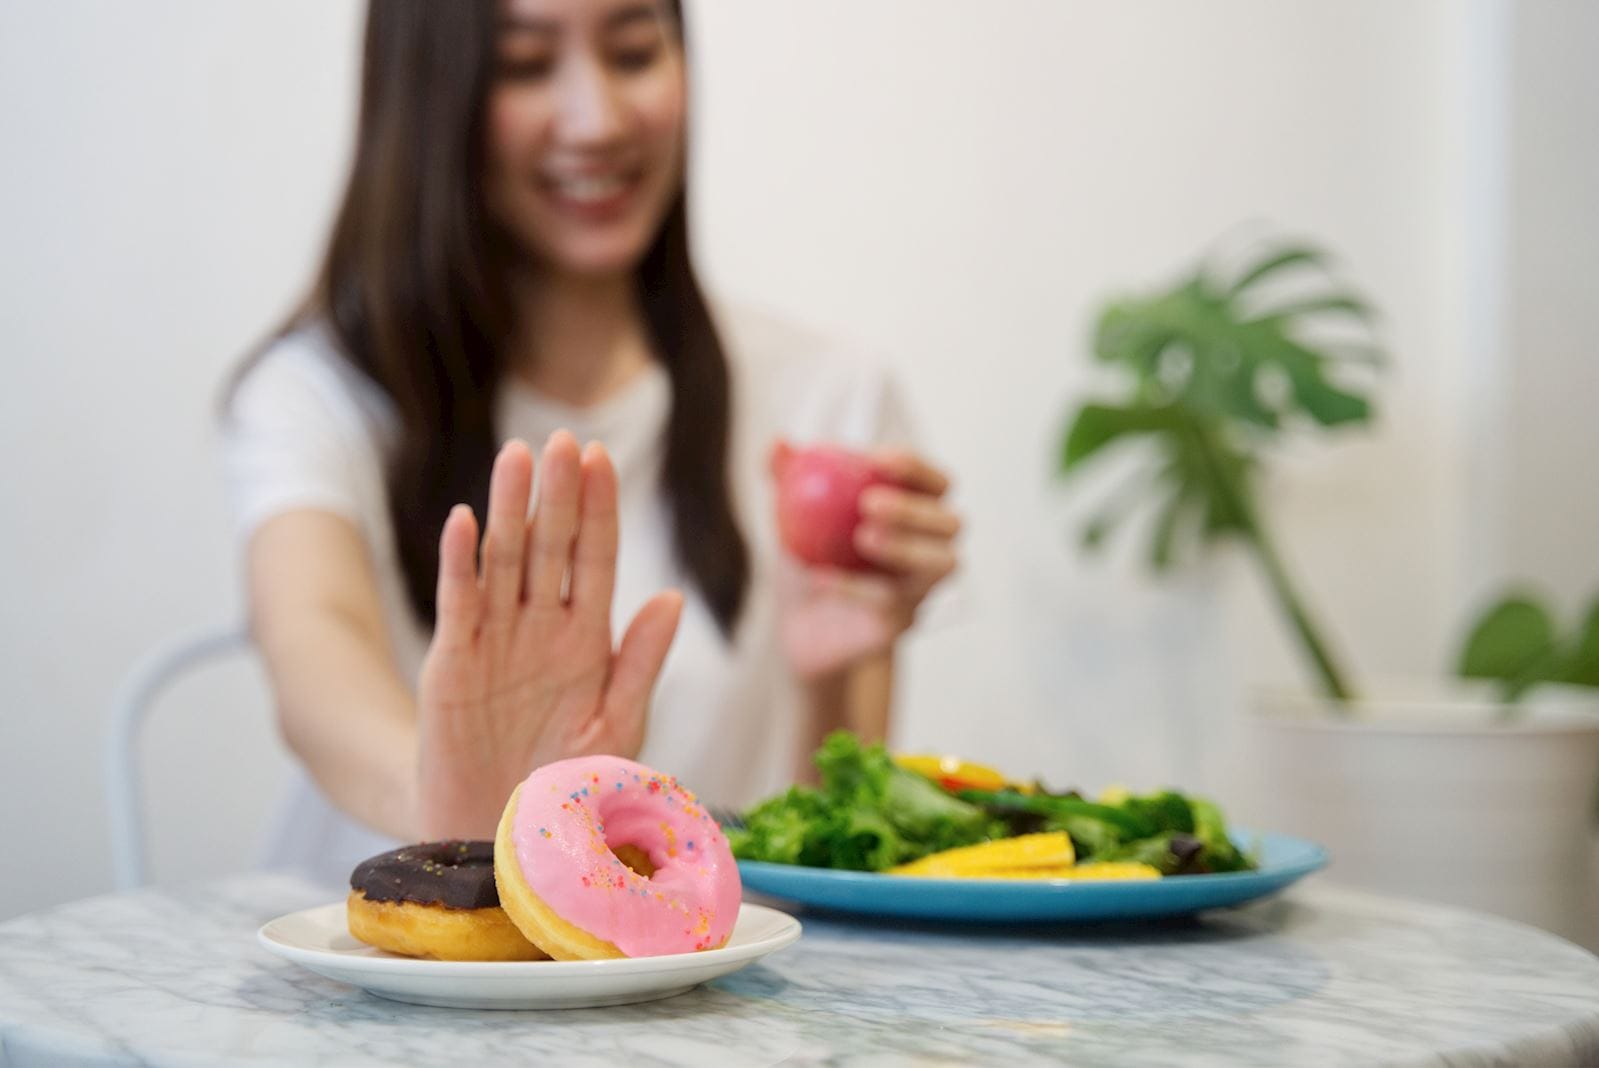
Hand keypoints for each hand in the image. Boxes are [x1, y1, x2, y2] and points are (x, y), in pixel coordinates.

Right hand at [415, 431, 682, 838]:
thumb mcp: (617, 726)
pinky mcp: (453, 663)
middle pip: (551, 545)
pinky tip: (466, 520)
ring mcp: (496, 641)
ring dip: (511, 508)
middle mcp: (542, 628)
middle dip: (559, 494)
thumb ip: (641, 663)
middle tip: (564, 440)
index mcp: (589, 639)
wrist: (503, 837)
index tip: (603, 458)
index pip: (596, 557)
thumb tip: (672, 597)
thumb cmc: (568, 785)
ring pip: (505, 560)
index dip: (599, 509)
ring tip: (518, 456)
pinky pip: (459, 604)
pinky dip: (461, 564)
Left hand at [774, 446, 959, 679]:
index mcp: (916, 511)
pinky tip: (821, 577)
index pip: (935, 482)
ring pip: (943, 565)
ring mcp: (922, 589)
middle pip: (950, 522)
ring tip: (863, 537)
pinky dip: (857, 588)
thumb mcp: (791, 515)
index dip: (915, 467)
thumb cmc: (809, 558)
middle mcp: (931, 548)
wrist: (800, 625)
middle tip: (869, 502)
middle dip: (914, 508)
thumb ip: (788, 478)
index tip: (876, 458)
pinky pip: (892, 604)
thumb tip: (779, 442)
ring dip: (907, 547)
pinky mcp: (903, 622)